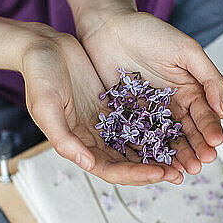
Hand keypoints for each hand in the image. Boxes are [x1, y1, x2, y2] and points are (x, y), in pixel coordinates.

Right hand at [19, 26, 182, 184]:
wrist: (43, 47)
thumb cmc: (39, 75)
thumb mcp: (46, 106)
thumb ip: (64, 139)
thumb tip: (89, 164)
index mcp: (76, 145)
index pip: (110, 170)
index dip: (135, 175)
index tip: (160, 173)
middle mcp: (92, 140)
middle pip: (127, 164)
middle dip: (153, 170)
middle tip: (180, 172)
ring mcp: (104, 124)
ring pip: (135, 147)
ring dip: (157, 156)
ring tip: (183, 159)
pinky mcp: (113, 107)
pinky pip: (138, 124)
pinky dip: (155, 131)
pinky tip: (174, 131)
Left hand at [78, 11, 222, 174]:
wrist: (108, 27)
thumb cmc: (148, 33)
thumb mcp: (186, 50)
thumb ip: (208, 77)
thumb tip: (222, 110)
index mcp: (189, 90)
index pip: (204, 115)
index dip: (210, 130)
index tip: (215, 144)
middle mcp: (172, 105)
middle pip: (187, 133)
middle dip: (196, 149)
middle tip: (201, 164)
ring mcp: (150, 114)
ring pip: (166, 140)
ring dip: (176, 157)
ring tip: (184, 171)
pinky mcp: (127, 118)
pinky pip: (140, 139)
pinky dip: (149, 153)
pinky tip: (156, 165)